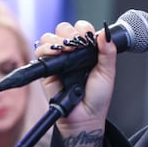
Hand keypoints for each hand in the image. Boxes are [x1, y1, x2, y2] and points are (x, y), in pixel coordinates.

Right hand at [35, 20, 116, 146]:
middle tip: (75, 43)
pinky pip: (39, 53)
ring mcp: (58, 61)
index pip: (81, 30)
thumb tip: (105, 34)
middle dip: (68, 33)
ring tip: (66, 49)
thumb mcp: (108, 73)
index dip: (83, 29)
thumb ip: (108, 52)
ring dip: (57, 40)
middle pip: (63, 29)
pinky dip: (45, 49)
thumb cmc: (98, 98)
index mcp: (87, 51)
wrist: (85, 117)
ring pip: (49, 38)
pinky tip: (56, 53)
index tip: (87, 36)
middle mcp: (71, 54)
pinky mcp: (46, 70)